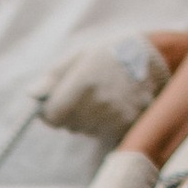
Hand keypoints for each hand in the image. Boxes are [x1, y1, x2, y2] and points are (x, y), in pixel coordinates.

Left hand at [38, 33, 168, 141]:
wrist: (156, 58)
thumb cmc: (111, 54)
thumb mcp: (81, 56)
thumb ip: (54, 77)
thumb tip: (32, 94)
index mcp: (82, 84)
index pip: (52, 116)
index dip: (50, 111)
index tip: (55, 104)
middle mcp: (97, 104)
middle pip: (68, 125)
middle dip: (70, 114)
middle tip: (86, 95)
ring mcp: (114, 117)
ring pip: (86, 131)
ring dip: (88, 120)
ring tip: (103, 98)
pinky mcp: (128, 126)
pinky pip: (104, 134)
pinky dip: (105, 125)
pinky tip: (114, 107)